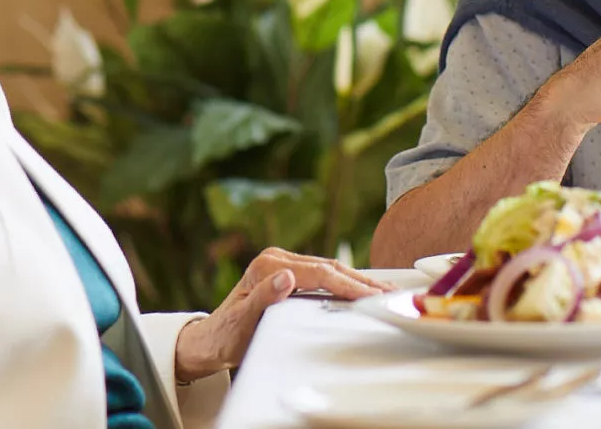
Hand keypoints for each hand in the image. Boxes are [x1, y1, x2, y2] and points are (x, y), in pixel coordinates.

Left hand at [173, 247, 393, 380]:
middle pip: (329, 267)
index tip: (371, 296)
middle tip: (389, 293)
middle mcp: (276, 259)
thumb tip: (287, 277)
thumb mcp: (243, 320)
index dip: (348, 284)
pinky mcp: (289, 274)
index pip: (319, 273)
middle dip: (361, 280)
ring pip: (330, 269)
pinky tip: (363, 289)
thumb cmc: (226, 335)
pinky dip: (346, 282)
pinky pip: (324, 275)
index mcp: (267, 265)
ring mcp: (283, 264)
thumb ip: (264, 297)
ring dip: (358, 280)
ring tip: (385, 290)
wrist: (211, 340)